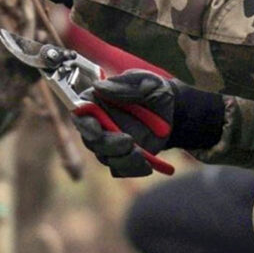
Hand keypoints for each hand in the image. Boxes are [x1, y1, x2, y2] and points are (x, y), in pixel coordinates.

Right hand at [73, 71, 225, 177]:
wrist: (172, 111)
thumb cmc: (153, 90)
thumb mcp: (146, 82)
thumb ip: (124, 85)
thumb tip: (98, 87)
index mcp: (97, 101)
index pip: (81, 114)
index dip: (85, 123)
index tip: (97, 130)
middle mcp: (99, 124)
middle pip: (91, 140)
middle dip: (108, 145)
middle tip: (129, 142)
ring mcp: (109, 143)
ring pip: (105, 157)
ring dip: (122, 159)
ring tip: (141, 154)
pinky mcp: (122, 157)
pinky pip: (120, 169)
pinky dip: (133, 169)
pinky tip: (148, 164)